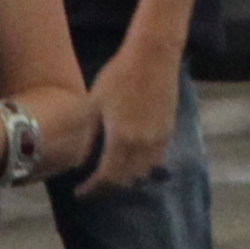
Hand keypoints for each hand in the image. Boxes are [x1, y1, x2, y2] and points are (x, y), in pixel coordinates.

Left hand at [75, 38, 176, 196]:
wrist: (154, 56)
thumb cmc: (119, 75)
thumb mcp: (95, 104)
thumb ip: (89, 136)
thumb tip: (81, 161)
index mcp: (121, 140)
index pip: (106, 178)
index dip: (92, 189)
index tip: (80, 192)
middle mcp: (143, 146)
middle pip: (125, 180)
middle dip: (108, 187)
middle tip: (93, 186)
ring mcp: (159, 140)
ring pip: (143, 173)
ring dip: (126, 179)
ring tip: (111, 176)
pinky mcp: (169, 132)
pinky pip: (156, 161)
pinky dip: (142, 168)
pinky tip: (131, 162)